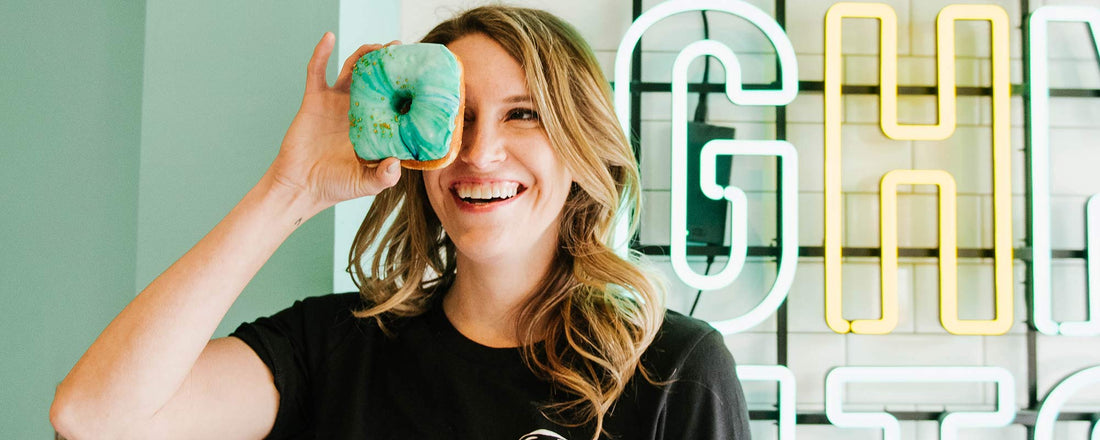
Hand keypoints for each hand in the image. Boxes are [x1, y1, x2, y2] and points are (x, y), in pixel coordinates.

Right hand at [267, 32, 402, 209]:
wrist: (300, 187)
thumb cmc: (335, 186)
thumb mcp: (366, 184)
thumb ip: (383, 177)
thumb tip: (396, 163)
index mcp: (374, 126)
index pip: (396, 101)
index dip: (408, 88)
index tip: (420, 76)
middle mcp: (358, 110)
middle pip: (378, 79)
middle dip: (390, 64)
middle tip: (403, 51)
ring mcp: (337, 103)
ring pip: (353, 69)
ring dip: (365, 54)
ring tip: (379, 47)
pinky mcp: (315, 100)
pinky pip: (317, 71)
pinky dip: (321, 52)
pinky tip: (329, 37)